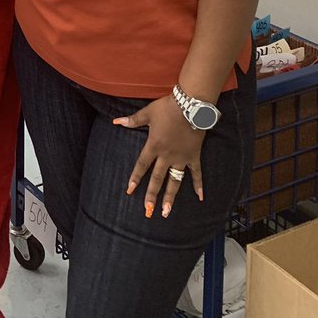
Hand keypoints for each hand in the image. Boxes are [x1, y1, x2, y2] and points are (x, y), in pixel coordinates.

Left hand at [114, 95, 204, 217]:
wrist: (190, 105)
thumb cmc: (167, 108)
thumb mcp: (147, 113)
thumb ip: (132, 120)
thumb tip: (116, 121)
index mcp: (153, 146)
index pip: (142, 165)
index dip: (135, 178)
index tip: (130, 191)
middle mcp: (166, 156)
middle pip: (157, 179)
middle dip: (152, 195)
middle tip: (148, 211)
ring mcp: (181, 158)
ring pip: (175, 181)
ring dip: (170, 197)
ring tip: (166, 211)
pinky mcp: (194, 156)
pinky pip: (196, 173)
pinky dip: (199, 185)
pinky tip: (201, 197)